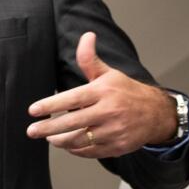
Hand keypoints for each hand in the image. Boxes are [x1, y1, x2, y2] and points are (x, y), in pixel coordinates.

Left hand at [27, 31, 177, 157]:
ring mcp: (114, 131)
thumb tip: (86, 36)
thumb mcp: (109, 74)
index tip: (33, 110)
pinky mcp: (117, 147)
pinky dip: (76, 150)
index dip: (51, 104)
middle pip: (72, 123)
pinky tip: (68, 145)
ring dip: (60, 141)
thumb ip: (90, 59)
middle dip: (48, 128)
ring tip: (50, 138)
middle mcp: (109, 111)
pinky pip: (90, 152)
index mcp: (103, 92)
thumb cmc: (127, 92)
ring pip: (79, 140)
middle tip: (31, 131)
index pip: (72, 99)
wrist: (157, 113)